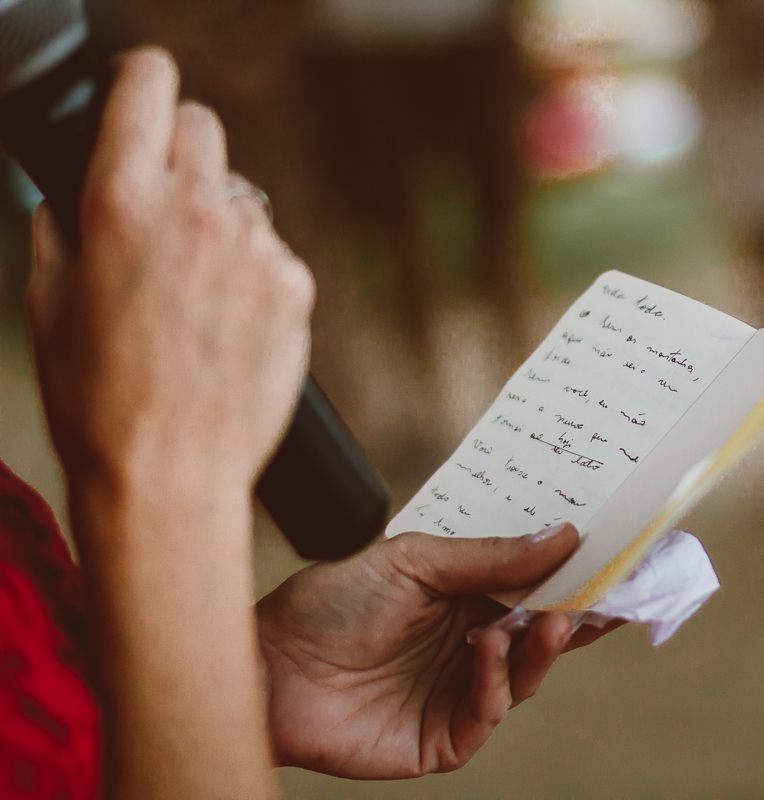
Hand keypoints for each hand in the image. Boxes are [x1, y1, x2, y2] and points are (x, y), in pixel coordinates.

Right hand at [25, 48, 314, 797]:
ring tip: (193, 293)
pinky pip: (272, 251)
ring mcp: (257, 246)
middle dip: (178, 153)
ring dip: (218, 221)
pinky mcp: (297, 284)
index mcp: (123, 201)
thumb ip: (64, 227)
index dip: (142, 81)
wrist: (170, 474)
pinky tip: (227, 324)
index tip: (142, 90)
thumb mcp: (46, 301)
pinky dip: (252, 272)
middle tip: (162, 205)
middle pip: (202, 128)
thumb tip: (77, 197)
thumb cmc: (98, 400)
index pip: (149, 84)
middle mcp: (198, 210)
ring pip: (240, 196)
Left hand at [256, 523, 618, 778]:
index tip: (622, 559)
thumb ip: (490, 556)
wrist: (266, 663)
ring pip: (526, 677)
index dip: (580, 577)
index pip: (539, 588)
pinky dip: (494, 681)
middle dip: (582, 616)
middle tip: (614, 594)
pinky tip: (486, 648)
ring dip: (543, 648)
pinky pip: (487, 714)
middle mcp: (473, 646)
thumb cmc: (331, 602)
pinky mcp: (442, 738)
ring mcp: (459, 693)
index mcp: (470, 598)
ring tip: (554, 618)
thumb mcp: (415, 560)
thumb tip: (563, 536)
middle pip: (545, 636)